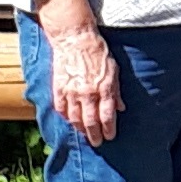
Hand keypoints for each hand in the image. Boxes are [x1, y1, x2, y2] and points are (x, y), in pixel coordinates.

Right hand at [46, 17, 122, 145]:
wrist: (75, 38)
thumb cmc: (98, 52)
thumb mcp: (114, 69)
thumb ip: (116, 90)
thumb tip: (121, 107)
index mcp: (103, 88)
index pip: (107, 115)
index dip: (109, 129)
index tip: (110, 137)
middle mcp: (87, 93)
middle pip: (91, 121)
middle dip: (94, 134)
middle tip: (96, 143)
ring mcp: (71, 91)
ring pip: (75, 118)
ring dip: (80, 129)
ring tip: (84, 134)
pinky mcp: (59, 87)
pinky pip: (61, 108)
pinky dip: (65, 117)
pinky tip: (69, 121)